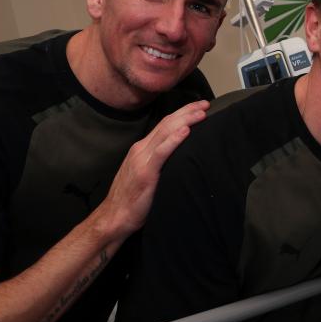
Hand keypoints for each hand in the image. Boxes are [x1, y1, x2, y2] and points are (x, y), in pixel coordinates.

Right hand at [97, 100, 209, 238]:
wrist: (115, 217)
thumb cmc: (133, 199)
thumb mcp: (148, 175)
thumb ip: (160, 163)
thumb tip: (181, 158)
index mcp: (142, 149)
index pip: (165, 125)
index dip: (182, 114)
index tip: (199, 107)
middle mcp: (141, 150)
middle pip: (167, 124)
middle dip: (187, 111)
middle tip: (206, 104)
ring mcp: (142, 159)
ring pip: (165, 132)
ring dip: (185, 120)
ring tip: (201, 113)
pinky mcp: (145, 172)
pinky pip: (162, 152)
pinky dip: (174, 139)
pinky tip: (186, 131)